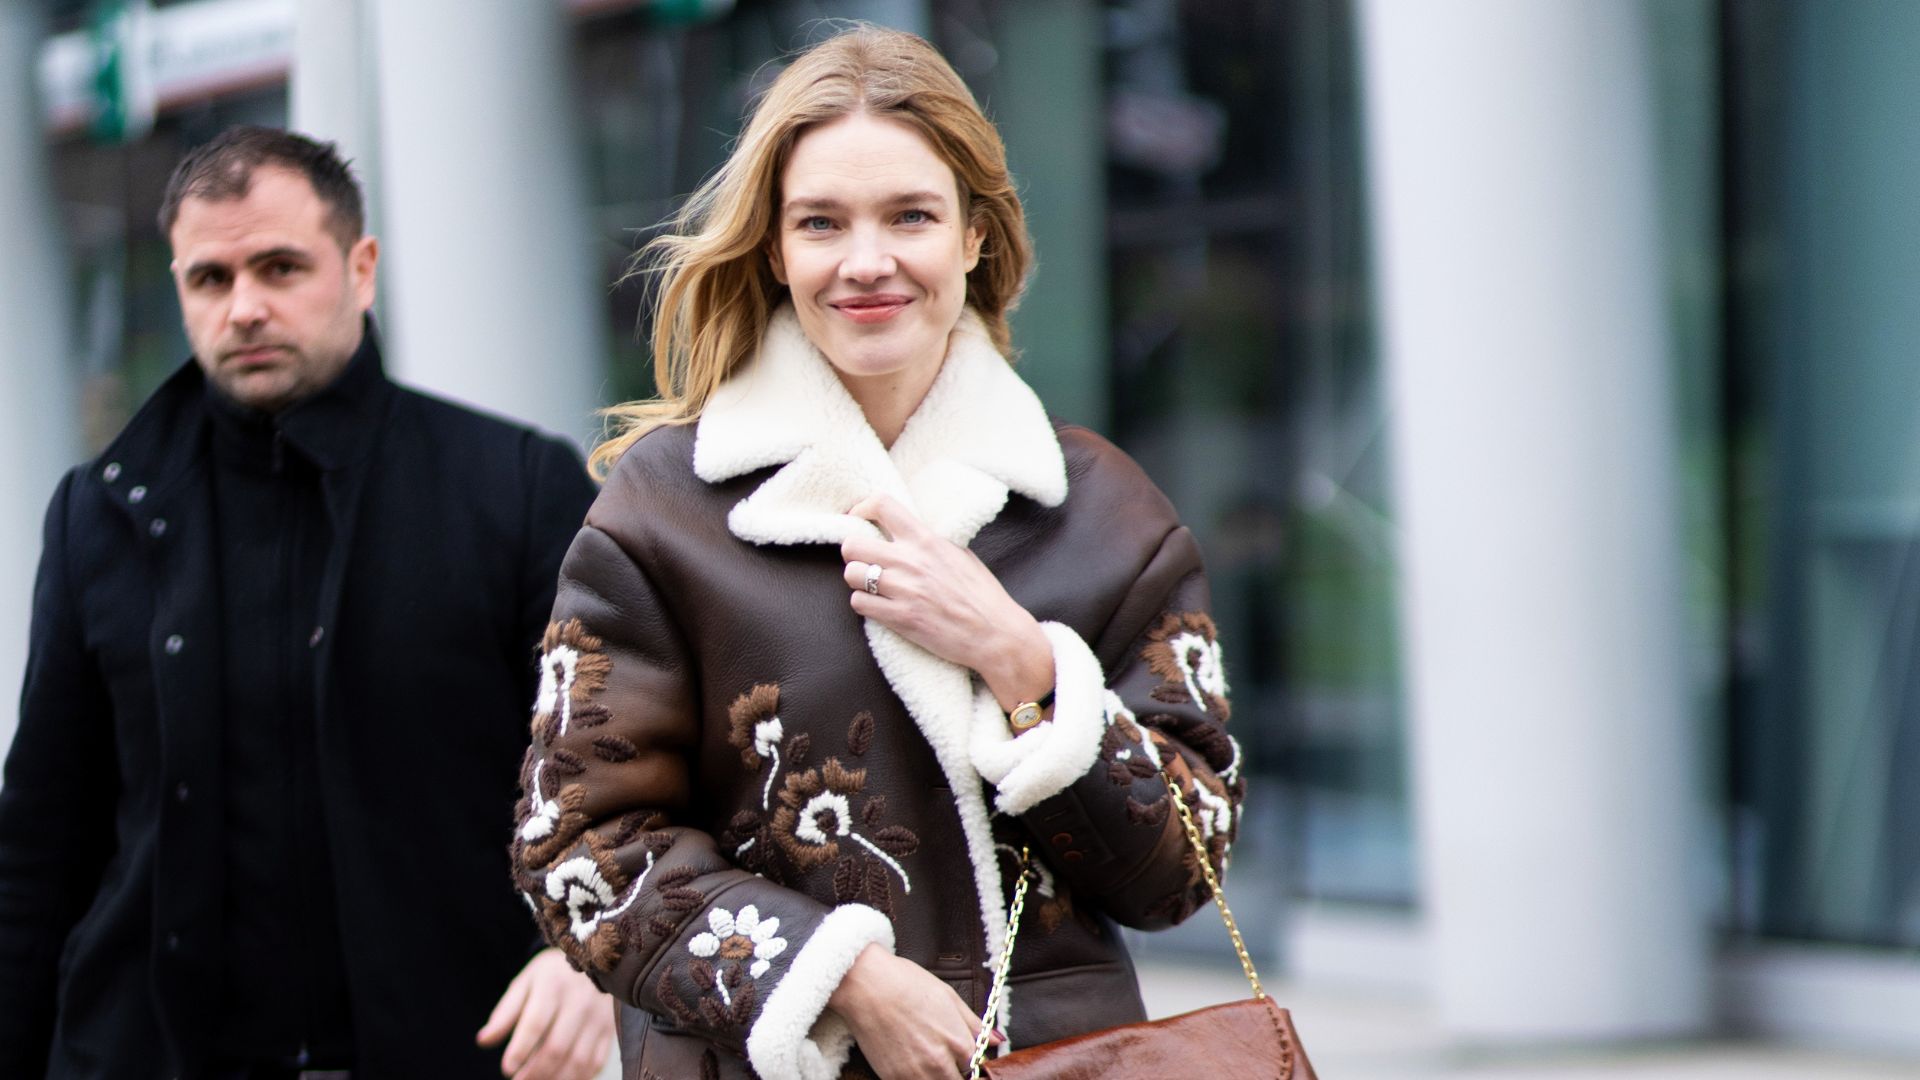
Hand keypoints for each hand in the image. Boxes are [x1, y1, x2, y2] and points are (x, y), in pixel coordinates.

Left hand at [476, 948, 615, 1079]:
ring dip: (556, 1079)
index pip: (535, 1024)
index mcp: (553, 987)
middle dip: (535, 1073)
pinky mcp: (610, 1030)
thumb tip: (483, 1041)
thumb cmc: (553, 975)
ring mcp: (598, 1017)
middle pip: (556, 1047)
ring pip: (578, 1060)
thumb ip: (505, 1013)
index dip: (520, 1050)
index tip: (507, 1069)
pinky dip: (579, 1078)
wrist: (598, 956)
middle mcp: (579, 1002)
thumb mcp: (526, 983)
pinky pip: (596, 1062)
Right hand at [829, 944, 999, 1078]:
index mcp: (958, 1043)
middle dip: (953, 1072)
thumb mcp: (948, 996)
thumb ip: (974, 1024)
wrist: (866, 986)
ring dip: (935, 1076)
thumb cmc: (906, 983)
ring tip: (923, 1055)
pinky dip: (914, 1077)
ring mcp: (915, 1074)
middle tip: (940, 1054)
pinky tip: (908, 1059)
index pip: (975, 1067)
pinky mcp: (892, 1078)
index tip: (960, 1054)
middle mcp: (939, 1064)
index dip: (967, 1060)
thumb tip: (996, 1040)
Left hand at [842, 495, 1053, 709]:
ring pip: (851, 574)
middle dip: (854, 553)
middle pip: (852, 544)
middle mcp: (911, 561)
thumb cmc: (981, 594)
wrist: (995, 633)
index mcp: (926, 539)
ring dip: (858, 581)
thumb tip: (904, 531)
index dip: (861, 509)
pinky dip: (865, 605)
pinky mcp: (900, 617)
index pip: (880, 505)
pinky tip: (880, 607)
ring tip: (873, 587)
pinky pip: (859, 603)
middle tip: (866, 562)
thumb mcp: (958, 553)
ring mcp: (903, 590)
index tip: (859, 520)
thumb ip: (927, 541)